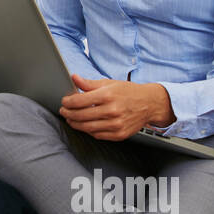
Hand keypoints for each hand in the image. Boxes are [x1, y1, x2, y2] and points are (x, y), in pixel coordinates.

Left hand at [58, 73, 173, 141]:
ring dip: (75, 124)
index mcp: (107, 95)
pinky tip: (85, 125)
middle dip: (68, 113)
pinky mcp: (119, 134)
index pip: (79, 101)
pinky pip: (98, 135)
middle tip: (64, 111)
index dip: (67, 102)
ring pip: (87, 127)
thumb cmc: (128, 92)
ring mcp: (116, 124)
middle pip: (80, 115)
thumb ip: (89, 83)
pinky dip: (88, 131)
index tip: (64, 101)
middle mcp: (112, 110)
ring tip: (71, 119)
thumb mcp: (108, 83)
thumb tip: (74, 78)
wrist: (149, 104)